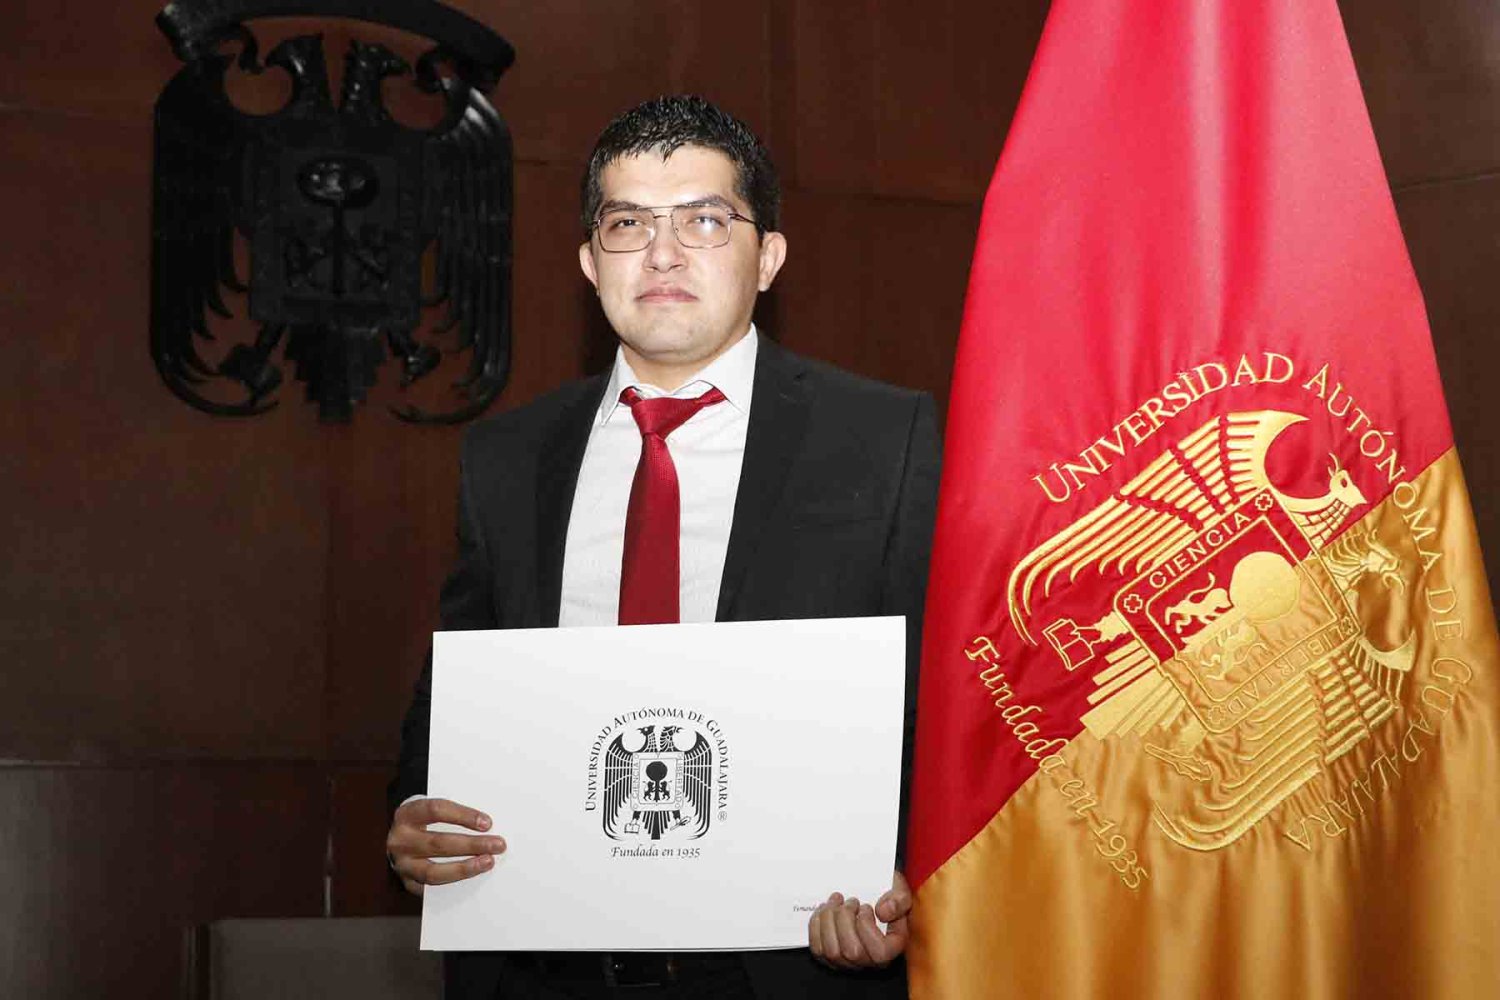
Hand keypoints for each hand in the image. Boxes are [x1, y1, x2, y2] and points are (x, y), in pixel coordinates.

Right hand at [385, 797, 505, 896]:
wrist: (402, 838)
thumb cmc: (427, 820)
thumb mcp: (434, 810)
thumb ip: (455, 815)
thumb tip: (487, 824)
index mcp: (407, 814)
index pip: (435, 811)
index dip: (463, 816)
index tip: (487, 823)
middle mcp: (400, 840)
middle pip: (438, 843)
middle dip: (472, 845)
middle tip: (497, 845)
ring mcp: (402, 864)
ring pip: (433, 871)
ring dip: (464, 868)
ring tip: (487, 862)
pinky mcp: (408, 883)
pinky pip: (431, 888)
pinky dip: (453, 883)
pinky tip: (472, 879)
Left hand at [808, 870, 911, 969]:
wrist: (872, 896)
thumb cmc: (886, 898)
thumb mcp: (901, 892)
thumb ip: (899, 899)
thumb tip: (883, 911)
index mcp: (891, 949)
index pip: (880, 953)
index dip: (867, 927)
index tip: (865, 907)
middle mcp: (870, 962)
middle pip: (852, 951)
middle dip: (845, 919)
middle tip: (849, 901)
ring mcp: (848, 963)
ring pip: (832, 951)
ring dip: (828, 920)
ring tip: (835, 901)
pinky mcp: (829, 959)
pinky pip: (817, 948)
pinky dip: (816, 926)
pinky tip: (824, 910)